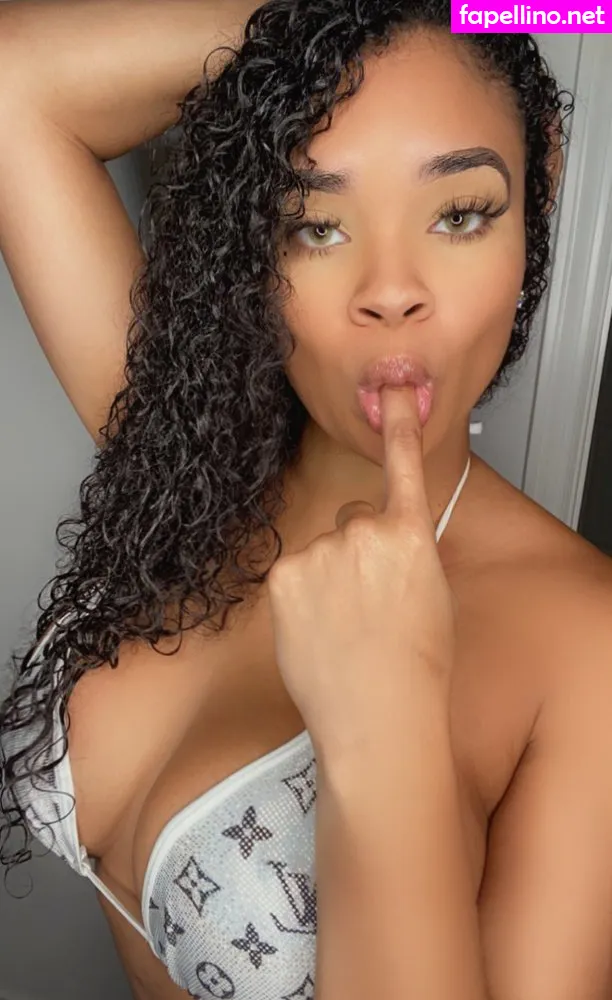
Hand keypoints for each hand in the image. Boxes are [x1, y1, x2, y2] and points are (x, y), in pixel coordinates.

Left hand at [267, 387, 455, 758]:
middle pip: (353, 521)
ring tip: (346, 629)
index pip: (403, 467)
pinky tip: (320, 632)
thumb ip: (406, 555)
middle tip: (369, 604)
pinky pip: (295, 573)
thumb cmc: (415, 668)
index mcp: (409, 535)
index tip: (395, 389)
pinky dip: (303, 597)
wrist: (379, 717)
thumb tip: (384, 549)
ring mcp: (319, 552)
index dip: (399, 424)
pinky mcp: (284, 576)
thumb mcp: (432, 597)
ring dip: (328, 577)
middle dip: (357, 551)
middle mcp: (362, 531)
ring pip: (322, 550)